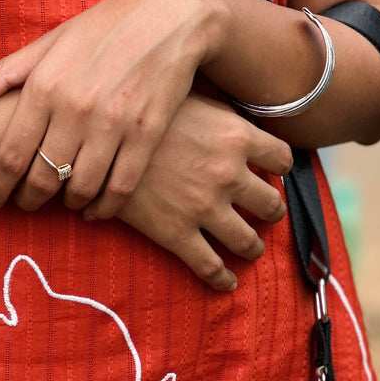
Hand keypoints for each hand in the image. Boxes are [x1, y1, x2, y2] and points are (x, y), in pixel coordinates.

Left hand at [0, 0, 224, 217]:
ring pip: (80, 188)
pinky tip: (95, 208)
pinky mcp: (146, 135)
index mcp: (45, 86)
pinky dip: (104, 208)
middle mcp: (75, 108)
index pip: (9, 155)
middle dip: (29, 200)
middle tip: (27, 204)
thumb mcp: (51, 42)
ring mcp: (113, 124)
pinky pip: (119, 189)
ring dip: (68, 204)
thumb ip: (5, 73)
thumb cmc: (104, 28)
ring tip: (64, 201)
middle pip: (42, 178)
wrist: (171, 15)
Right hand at [104, 93, 292, 291]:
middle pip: (272, 205)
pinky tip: (227, 283)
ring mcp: (205, 208)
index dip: (279, 167)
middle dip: (271, 212)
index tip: (271, 172)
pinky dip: (223, 280)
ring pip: (249, 243)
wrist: (96, 140)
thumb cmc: (141, 111)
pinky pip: (210, 267)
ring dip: (253, 248)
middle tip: (265, 214)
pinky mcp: (178, 234)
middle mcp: (228, 174)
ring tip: (250, 249)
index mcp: (236, 136)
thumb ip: (220, 114)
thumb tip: (237, 124)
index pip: (283, 158)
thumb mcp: (189, 97)